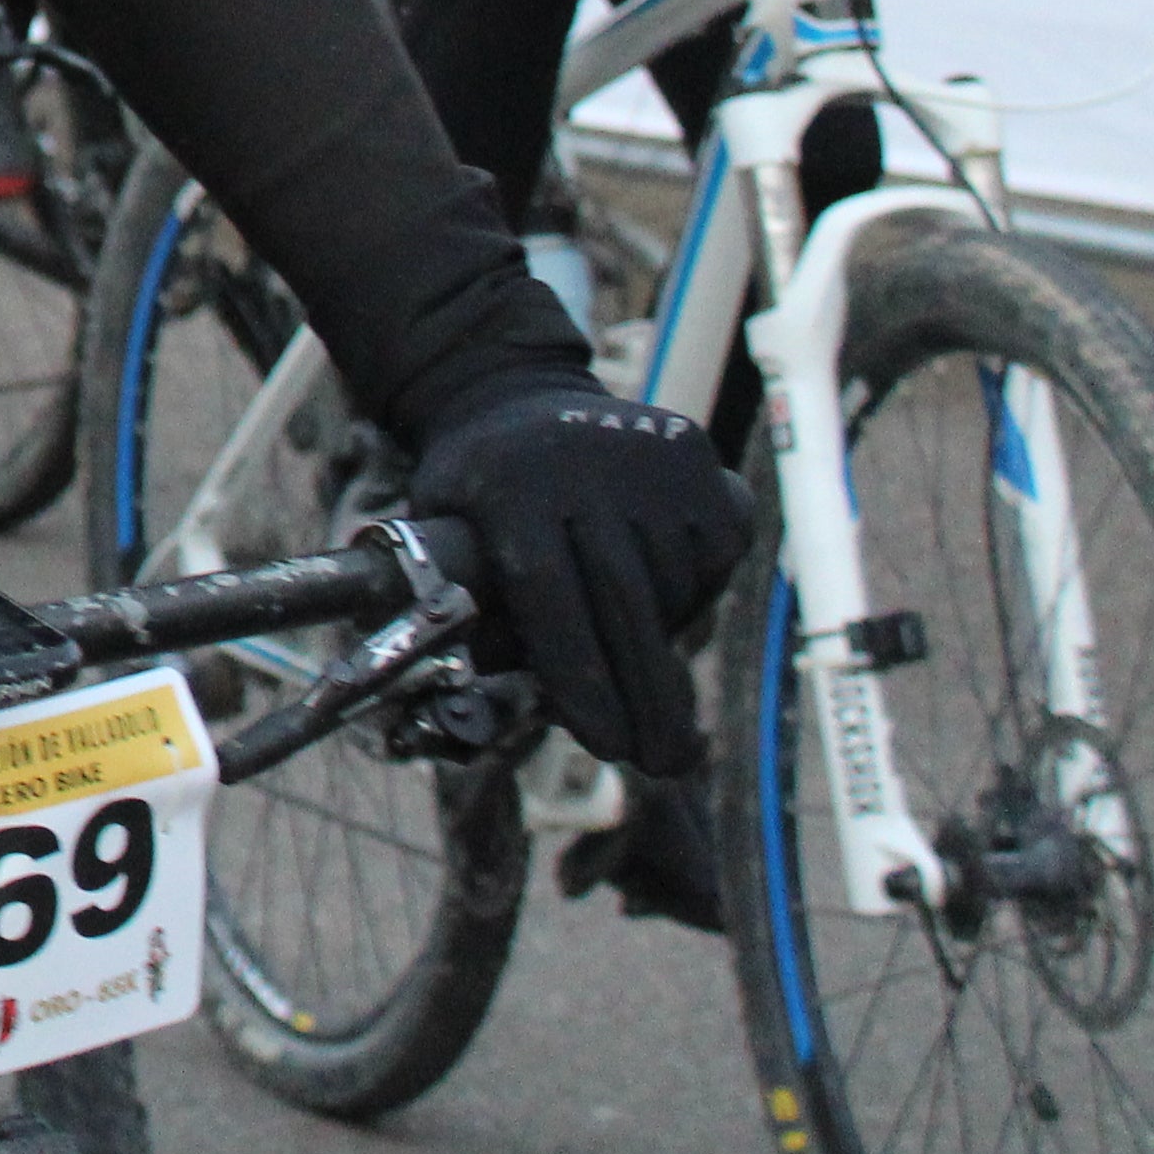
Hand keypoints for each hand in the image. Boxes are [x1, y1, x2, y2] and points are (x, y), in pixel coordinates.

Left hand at [407, 373, 748, 774]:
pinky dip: (694, 591)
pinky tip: (657, 585)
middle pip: (625, 606)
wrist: (512, 392)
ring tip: (630, 649)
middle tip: (662, 761)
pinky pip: (714, 555)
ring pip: (674, 588)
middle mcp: (581, 468)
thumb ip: (467, 610)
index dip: (582, 679)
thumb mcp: (440, 534)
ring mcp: (645, 456)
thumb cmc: (473, 490)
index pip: (552, 600)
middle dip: (646, 698)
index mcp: (507, 490)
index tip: (608, 746)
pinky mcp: (694, 455)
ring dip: (660, 640)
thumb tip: (491, 698)